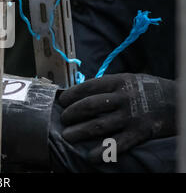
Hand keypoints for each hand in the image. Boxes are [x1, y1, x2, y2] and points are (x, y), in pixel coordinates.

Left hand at [58, 73, 175, 162]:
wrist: (179, 101)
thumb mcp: (129, 80)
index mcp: (118, 81)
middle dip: (71, 114)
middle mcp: (122, 97)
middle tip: (63, 120)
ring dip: (79, 132)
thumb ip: (109, 86)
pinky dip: (103, 151)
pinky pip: (118, 144)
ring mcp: (131, 116)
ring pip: (98, 125)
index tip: (62, 102)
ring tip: (67, 136)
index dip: (71, 95)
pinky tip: (91, 156)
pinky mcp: (140, 133)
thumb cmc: (150, 90)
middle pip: (89, 106)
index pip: (88, 87)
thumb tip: (83, 93)